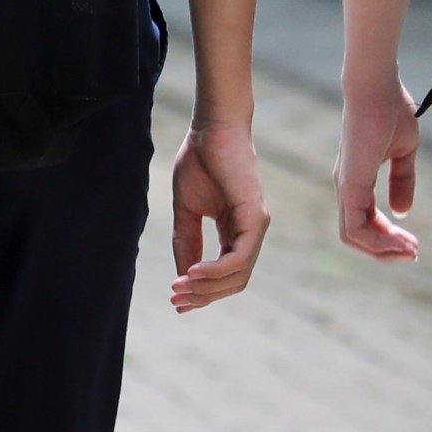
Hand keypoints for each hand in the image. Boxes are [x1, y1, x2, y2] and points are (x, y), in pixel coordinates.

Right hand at [167, 121, 270, 311]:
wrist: (211, 129)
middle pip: (233, 282)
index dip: (202, 293)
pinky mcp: (256, 218)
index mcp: (235, 231)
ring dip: (207, 287)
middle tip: (175, 299)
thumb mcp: (186, 210)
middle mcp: (250, 233)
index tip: (176, 302)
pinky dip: (216, 270)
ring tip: (180, 287)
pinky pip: (239, 257)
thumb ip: (186, 242)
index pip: (225, 275)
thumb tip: (182, 276)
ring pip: (238, 275)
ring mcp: (256, 226)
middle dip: (203, 296)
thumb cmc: (199, 161)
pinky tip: (193, 272)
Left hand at [336, 73, 421, 261]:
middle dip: (386, 249)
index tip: (414, 241)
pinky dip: (376, 242)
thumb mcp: (403, 152)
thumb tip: (403, 211)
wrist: (377, 88)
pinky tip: (399, 243)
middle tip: (413, 252)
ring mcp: (345, 187)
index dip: (389, 236)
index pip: (366, 220)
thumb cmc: (391, 111)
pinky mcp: (350, 184)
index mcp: (357, 179)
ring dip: (382, 250)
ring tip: (410, 250)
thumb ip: (403, 181)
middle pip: (357, 234)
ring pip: (353, 236)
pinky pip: (354, 227)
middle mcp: (346, 186)